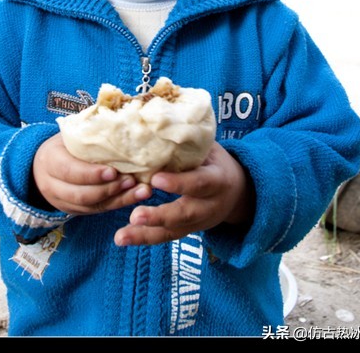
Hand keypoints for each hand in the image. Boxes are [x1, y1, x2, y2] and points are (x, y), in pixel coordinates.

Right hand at [32, 132, 151, 214]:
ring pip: (91, 206)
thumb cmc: (63, 144)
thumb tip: (117, 115)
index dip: (91, 174)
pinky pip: (97, 211)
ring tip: (140, 190)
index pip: (69, 171)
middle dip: (108, 189)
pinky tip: (136, 196)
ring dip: (118, 199)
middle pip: (81, 194)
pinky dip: (118, 204)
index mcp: (50, 160)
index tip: (113, 171)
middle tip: (132, 180)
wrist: (42, 166)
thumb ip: (87, 130)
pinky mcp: (75, 211)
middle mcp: (53, 185)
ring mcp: (63, 201)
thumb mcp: (68, 134)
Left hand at [113, 142, 254, 246]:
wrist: (238, 192)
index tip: (155, 179)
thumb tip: (158, 123)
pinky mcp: (188, 231)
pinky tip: (123, 237)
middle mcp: (209, 206)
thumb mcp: (210, 149)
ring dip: (145, 234)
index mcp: (217, 180)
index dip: (179, 183)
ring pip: (172, 231)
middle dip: (159, 216)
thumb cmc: (215, 162)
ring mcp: (199, 222)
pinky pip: (166, 236)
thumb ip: (188, 143)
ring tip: (121, 236)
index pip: (199, 183)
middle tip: (135, 216)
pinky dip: (144, 238)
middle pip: (184, 214)